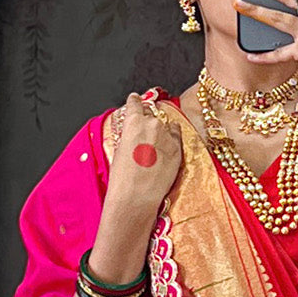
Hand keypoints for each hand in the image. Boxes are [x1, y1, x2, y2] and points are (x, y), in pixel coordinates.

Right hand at [106, 92, 182, 213]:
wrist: (135, 197)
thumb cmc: (122, 177)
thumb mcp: (119, 149)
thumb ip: (128, 134)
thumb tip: (133, 132)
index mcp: (134, 122)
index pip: (136, 103)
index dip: (135, 102)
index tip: (135, 99)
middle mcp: (152, 124)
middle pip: (151, 115)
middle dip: (147, 120)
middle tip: (143, 132)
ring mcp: (167, 136)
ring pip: (165, 125)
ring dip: (160, 131)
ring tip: (154, 145)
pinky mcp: (178, 149)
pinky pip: (176, 135)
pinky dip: (171, 138)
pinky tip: (166, 144)